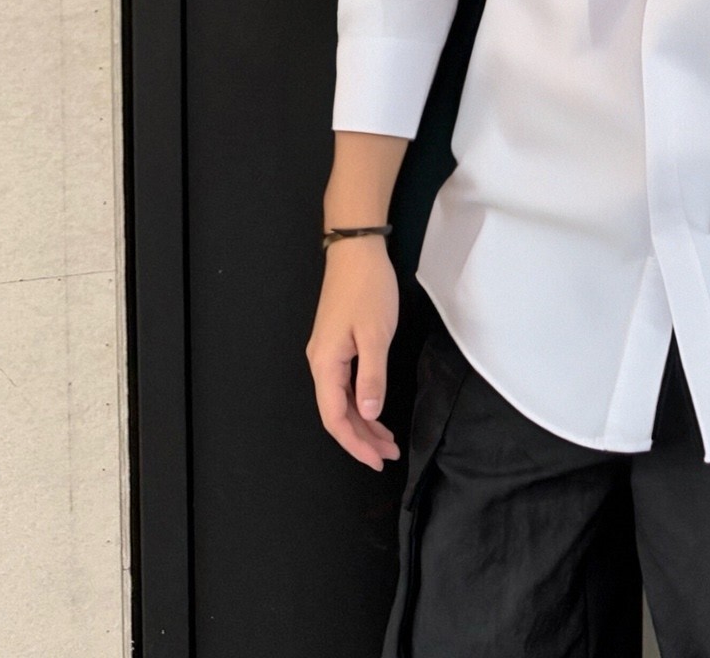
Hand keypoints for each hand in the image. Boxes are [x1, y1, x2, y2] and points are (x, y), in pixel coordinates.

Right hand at [306, 236, 402, 469]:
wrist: (356, 250)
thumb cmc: (368, 289)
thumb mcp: (376, 334)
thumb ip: (371, 377)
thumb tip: (367, 414)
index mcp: (325, 364)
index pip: (334, 418)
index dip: (354, 444)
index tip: (377, 460)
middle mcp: (320, 363)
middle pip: (336, 413)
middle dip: (362, 437)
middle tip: (389, 454)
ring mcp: (326, 354)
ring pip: (341, 400)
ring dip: (363, 421)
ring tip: (387, 440)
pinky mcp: (336, 345)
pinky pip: (345, 384)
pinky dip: (361, 401)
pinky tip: (375, 408)